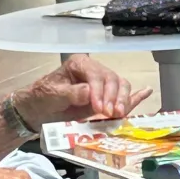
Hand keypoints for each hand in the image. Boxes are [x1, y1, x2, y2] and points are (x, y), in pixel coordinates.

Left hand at [12, 54, 153, 127]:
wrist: (33, 112)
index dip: (100, 91)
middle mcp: (93, 71)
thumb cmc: (40, 99)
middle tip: (111, 114)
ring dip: (123, 100)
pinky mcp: (103, 97)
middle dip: (114, 97)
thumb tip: (90, 92)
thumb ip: (71, 93)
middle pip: (113, 79)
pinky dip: (134, 95)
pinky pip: (122, 94)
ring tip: (119, 114)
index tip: (99, 108)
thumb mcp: (51, 95)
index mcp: (79, 64)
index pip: (97, 74)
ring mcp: (100, 84)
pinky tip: (145, 92)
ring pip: (121, 86)